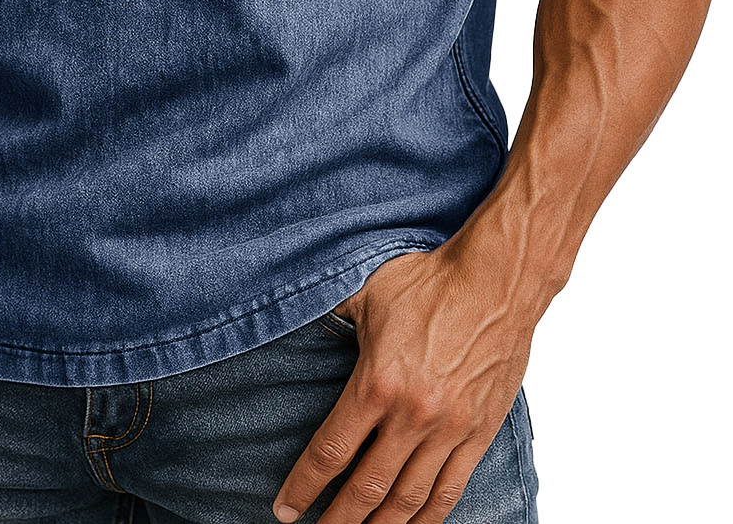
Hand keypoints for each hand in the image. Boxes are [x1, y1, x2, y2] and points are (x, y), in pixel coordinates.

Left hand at [272, 238, 538, 523]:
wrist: (495, 281)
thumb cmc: (429, 281)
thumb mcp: (367, 293)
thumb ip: (332, 316)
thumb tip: (298, 316)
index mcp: (377, 383)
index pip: (331, 452)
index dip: (304, 487)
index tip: (285, 509)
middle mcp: (412, 416)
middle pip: (366, 490)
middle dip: (336, 521)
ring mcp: (449, 430)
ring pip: (408, 501)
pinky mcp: (478, 433)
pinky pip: (449, 491)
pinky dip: (427, 519)